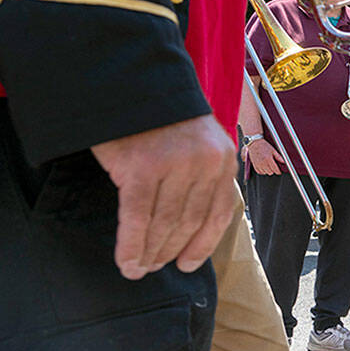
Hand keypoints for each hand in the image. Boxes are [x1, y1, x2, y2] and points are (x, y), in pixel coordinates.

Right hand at [90, 115, 236, 280]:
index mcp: (224, 159)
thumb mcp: (198, 141)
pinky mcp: (141, 166)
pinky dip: (131, 244)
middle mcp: (205, 163)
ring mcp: (175, 165)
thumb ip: (202, 175)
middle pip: (189, 221)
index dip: (203, 244)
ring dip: (149, 252)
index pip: (219, 213)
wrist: (130, 81)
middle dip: (170, 250)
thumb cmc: (160, 117)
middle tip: (153, 268)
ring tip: (138, 269)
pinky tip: (126, 260)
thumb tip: (192, 225)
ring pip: (163, 223)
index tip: (188, 265)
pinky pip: (137, 217)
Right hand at [246, 139, 282, 174]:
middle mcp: (263, 163)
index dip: (279, 171)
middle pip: (271, 172)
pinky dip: (263, 171)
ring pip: (265, 173)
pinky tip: (264, 167)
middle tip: (274, 166)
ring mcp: (258, 165)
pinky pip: (260, 172)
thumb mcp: (273, 150)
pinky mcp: (254, 165)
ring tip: (269, 165)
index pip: (275, 170)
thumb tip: (283, 162)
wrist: (254, 143)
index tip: (280, 171)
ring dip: (268, 171)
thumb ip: (278, 157)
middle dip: (274, 170)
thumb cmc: (263, 145)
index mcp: (268, 159)